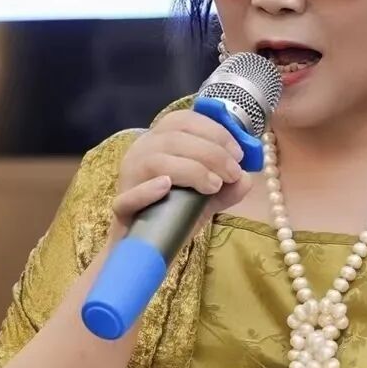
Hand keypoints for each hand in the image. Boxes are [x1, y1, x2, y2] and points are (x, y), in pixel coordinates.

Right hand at [110, 109, 251, 238]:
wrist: (150, 247)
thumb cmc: (178, 212)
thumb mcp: (210, 196)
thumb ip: (230, 186)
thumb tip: (246, 178)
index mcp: (160, 141)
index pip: (183, 120)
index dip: (213, 131)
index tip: (237, 153)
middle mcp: (141, 152)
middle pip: (174, 137)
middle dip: (211, 152)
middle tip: (233, 173)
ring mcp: (128, 178)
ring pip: (155, 160)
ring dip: (192, 169)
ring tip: (214, 185)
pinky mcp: (121, 207)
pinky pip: (130, 196)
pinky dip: (149, 190)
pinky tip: (167, 187)